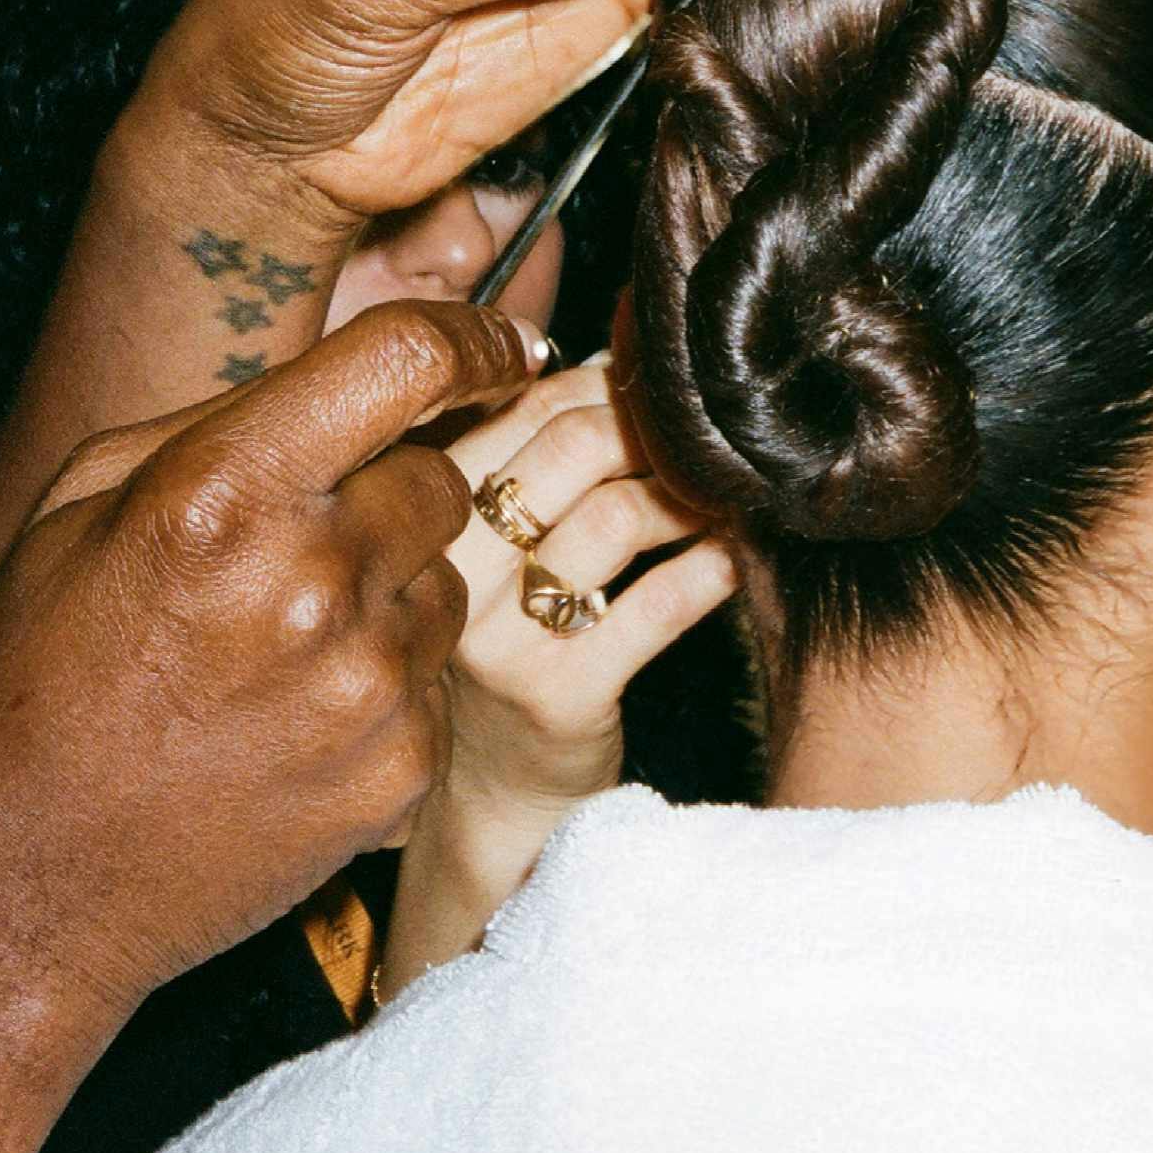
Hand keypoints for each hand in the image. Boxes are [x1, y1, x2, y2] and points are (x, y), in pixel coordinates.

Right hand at [0, 300, 537, 1022]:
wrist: (24, 883)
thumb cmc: (36, 677)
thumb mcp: (81, 507)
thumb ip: (221, 424)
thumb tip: (356, 376)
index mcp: (225, 490)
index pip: (409, 361)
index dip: (474, 336)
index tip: (503, 344)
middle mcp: (312, 579)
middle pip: (443, 477)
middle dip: (391, 493)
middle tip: (307, 547)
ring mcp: (368, 683)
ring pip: (446, 584)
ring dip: (390, 595)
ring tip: (282, 650)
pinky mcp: (402, 771)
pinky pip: (438, 684)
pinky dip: (387, 690)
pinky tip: (295, 722)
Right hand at [380, 360, 735, 991]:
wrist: (491, 796)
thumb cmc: (504, 643)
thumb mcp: (486, 545)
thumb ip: (526, 456)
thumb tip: (615, 356)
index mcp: (421, 513)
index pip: (519, 406)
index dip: (605, 383)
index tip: (658, 388)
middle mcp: (445, 570)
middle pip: (569, 447)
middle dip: (655, 429)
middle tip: (706, 436)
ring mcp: (496, 639)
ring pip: (614, 518)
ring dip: (691, 494)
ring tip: (726, 493)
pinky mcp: (558, 696)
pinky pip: (655, 607)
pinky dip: (708, 569)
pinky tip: (730, 559)